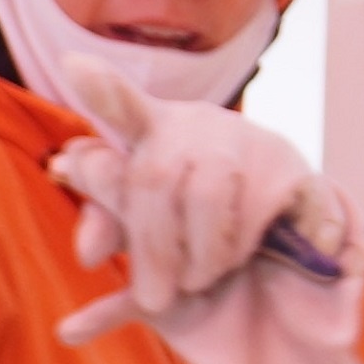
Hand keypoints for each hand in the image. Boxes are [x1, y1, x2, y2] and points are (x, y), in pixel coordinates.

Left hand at [53, 67, 324, 326]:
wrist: (289, 281)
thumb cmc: (200, 247)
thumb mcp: (148, 247)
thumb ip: (113, 240)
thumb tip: (87, 253)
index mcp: (154, 134)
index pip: (124, 108)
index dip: (103, 90)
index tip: (73, 66)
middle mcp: (198, 125)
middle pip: (155, 175)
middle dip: (150, 246)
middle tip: (154, 297)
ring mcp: (247, 140)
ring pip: (206, 194)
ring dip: (197, 251)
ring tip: (199, 279)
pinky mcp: (291, 167)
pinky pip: (254, 211)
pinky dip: (238, 247)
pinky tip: (239, 260)